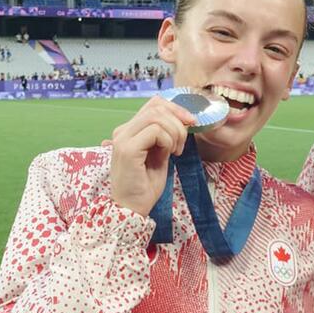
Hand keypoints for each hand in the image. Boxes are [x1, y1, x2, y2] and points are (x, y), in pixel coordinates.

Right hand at [109, 96, 194, 216]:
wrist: (131, 208)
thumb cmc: (145, 186)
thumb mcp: (160, 155)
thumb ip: (165, 137)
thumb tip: (183, 120)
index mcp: (129, 130)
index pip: (153, 104)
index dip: (175, 108)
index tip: (190, 123)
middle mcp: (122, 131)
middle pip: (156, 107)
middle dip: (178, 121)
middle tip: (183, 144)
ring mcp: (123, 139)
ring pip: (157, 117)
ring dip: (175, 133)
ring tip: (175, 151)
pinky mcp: (127, 149)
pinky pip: (155, 131)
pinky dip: (168, 141)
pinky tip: (169, 155)